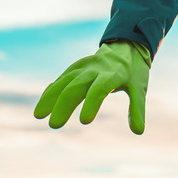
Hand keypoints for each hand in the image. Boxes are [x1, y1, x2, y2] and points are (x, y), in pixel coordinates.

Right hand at [34, 40, 150, 133]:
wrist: (125, 46)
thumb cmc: (133, 71)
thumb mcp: (139, 88)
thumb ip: (137, 109)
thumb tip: (139, 132)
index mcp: (112, 74)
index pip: (99, 89)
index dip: (92, 104)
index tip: (84, 121)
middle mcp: (94, 69)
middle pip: (75, 87)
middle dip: (63, 106)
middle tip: (54, 125)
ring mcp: (82, 68)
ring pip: (63, 82)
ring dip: (50, 98)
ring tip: (39, 115)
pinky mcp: (74, 69)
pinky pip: (60, 80)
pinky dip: (51, 91)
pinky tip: (42, 106)